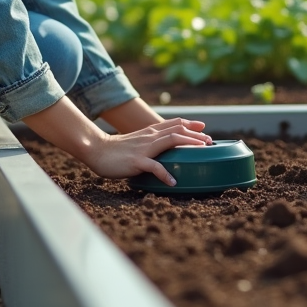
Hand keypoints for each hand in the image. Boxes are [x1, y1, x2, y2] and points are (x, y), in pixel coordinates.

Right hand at [84, 118, 211, 185]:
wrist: (96, 150)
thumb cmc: (115, 149)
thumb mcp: (135, 142)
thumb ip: (148, 143)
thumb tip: (161, 151)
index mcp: (149, 132)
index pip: (173, 123)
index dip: (189, 124)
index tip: (203, 126)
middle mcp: (149, 137)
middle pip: (177, 130)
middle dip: (195, 134)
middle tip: (209, 140)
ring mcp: (144, 148)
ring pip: (171, 141)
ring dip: (188, 144)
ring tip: (202, 151)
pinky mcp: (137, 161)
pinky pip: (155, 167)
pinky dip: (166, 174)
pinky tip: (173, 182)